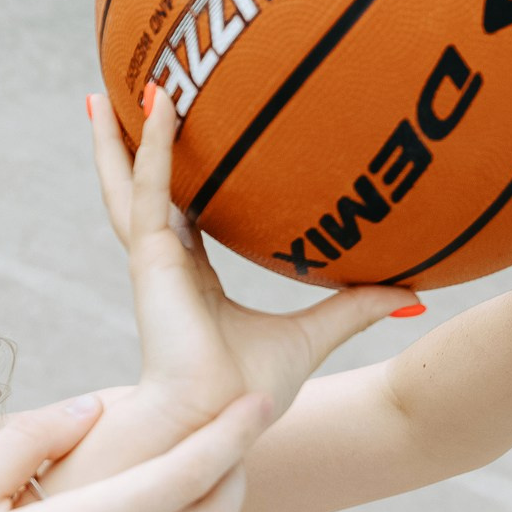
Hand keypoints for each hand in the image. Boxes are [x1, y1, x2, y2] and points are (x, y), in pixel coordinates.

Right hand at [87, 92, 413, 424]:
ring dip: (114, 138)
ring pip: (127, 183)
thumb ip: (355, 306)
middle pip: (136, 190)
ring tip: (100, 95)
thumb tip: (411, 292)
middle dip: (121, 148)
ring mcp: (153, 259)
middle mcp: (165, 262)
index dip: (169, 176)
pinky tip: (162, 104)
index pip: (175, 211)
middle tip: (109, 102)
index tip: (169, 141)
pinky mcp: (152, 259)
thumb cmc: (252, 391)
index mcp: (190, 276)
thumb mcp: (314, 335)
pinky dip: (155, 147)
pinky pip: (153, 190)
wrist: (221, 417)